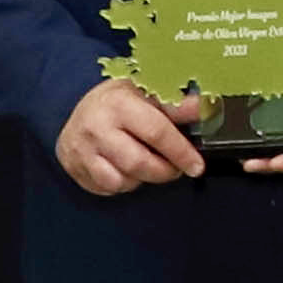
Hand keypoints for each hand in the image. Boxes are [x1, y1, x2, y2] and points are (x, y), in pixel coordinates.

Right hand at [60, 79, 204, 192]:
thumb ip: (175, 106)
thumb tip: (206, 107)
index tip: (197, 165)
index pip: (156, 132)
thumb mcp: (146, 94)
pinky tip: (127, 170)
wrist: (76, 111)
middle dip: (165, 171)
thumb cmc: (118, 102)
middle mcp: (97, 127)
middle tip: (176, 168)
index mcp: (119, 103)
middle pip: (139, 163)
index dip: (180, 152)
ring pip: (123, 181)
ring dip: (143, 179)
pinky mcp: (75, 168)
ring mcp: (82, 150)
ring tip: (149, 164)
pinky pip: (107, 188)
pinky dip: (123, 184)